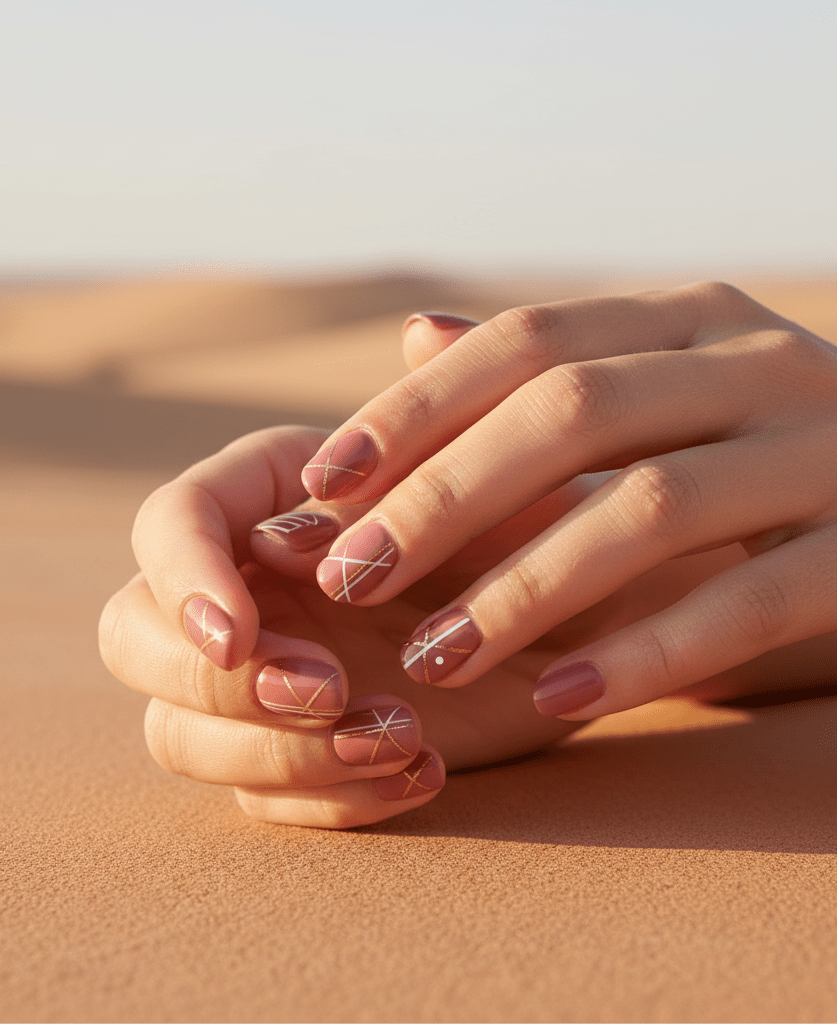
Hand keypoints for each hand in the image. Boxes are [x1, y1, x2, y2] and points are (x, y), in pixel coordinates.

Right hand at [100, 425, 601, 827]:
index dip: (183, 576)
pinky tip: (420, 774)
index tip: (238, 633)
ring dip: (273, 751)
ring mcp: (257, 673)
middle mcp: (242, 584)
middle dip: (215, 680)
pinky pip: (259, 795)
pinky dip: (326, 800)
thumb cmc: (542, 535)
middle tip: (327, 692)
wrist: (577, 624)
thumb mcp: (520, 469)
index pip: (169, 521)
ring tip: (398, 739)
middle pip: (134, 635)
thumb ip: (477, 401)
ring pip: (180, 731)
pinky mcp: (291, 750)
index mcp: (268, 496)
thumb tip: (423, 332)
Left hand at [300, 283, 836, 718]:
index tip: (320, 485)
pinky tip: (553, 704)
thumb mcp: (650, 401)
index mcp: (685, 320)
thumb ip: (541, 374)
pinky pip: (747, 605)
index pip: (526, 342)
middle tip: (347, 576)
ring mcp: (829, 449)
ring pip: (648, 508)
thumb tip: (416, 334)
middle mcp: (756, 361)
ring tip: (428, 658)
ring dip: (521, 590)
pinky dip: (642, 658)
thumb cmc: (747, 462)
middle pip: (568, 412)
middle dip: (442, 499)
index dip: (413, 411)